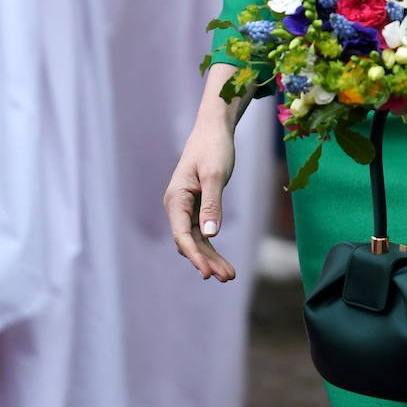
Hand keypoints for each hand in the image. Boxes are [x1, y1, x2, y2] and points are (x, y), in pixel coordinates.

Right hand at [164, 73, 239, 280]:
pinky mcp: (197, 207)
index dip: (195, 256)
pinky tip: (223, 261)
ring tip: (230, 275)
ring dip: (211, 257)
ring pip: (197, 240)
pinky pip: (202, 232)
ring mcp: (186, 208)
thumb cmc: (213, 147)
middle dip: (207, 261)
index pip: (182, 235)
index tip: (207, 273)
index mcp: (176, 198)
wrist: (214, 129)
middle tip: (227, 277)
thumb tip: (210, 236)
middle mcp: (177, 206)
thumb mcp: (214, 175)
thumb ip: (212, 205)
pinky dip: (212, 246)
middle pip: (190, 242)